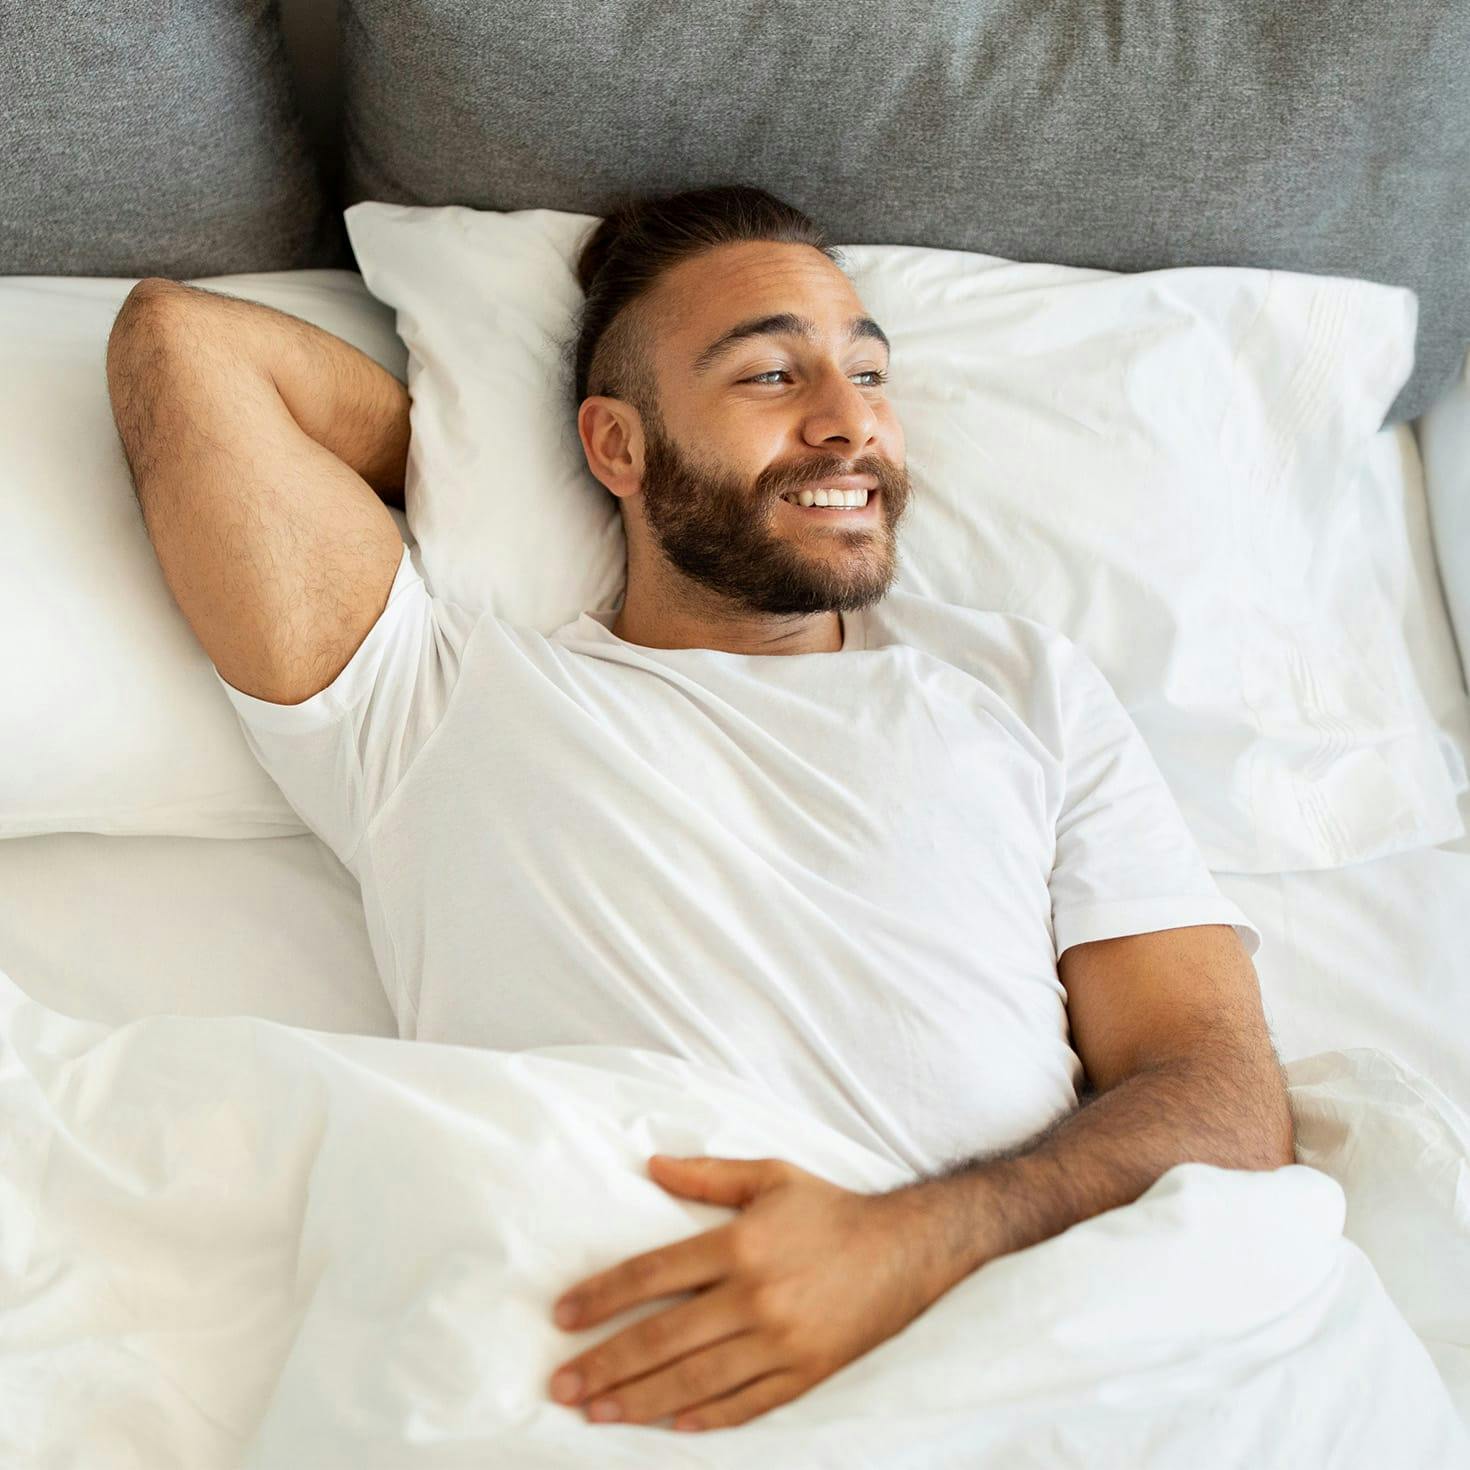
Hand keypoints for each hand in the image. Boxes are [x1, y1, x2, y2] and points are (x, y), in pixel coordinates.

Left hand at [547, 1153, 931, 1433]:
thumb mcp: (770, 1175)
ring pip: (693, 1380)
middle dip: (604, 1364)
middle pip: (662, 1338)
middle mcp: (755, 1296)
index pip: (652, 1274)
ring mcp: (781, 1342)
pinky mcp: (805, 1373)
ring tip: (595, 1412)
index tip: (562, 1316)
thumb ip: (708, 1173)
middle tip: (560, 1384)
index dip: (601, 1297)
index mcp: (740, 1244)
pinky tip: (667, 1425)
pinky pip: (745, 1404)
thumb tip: (650, 1164)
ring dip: (637, 1400)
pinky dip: (704, 1419)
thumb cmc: (830, 1210)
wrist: (906, 1250)